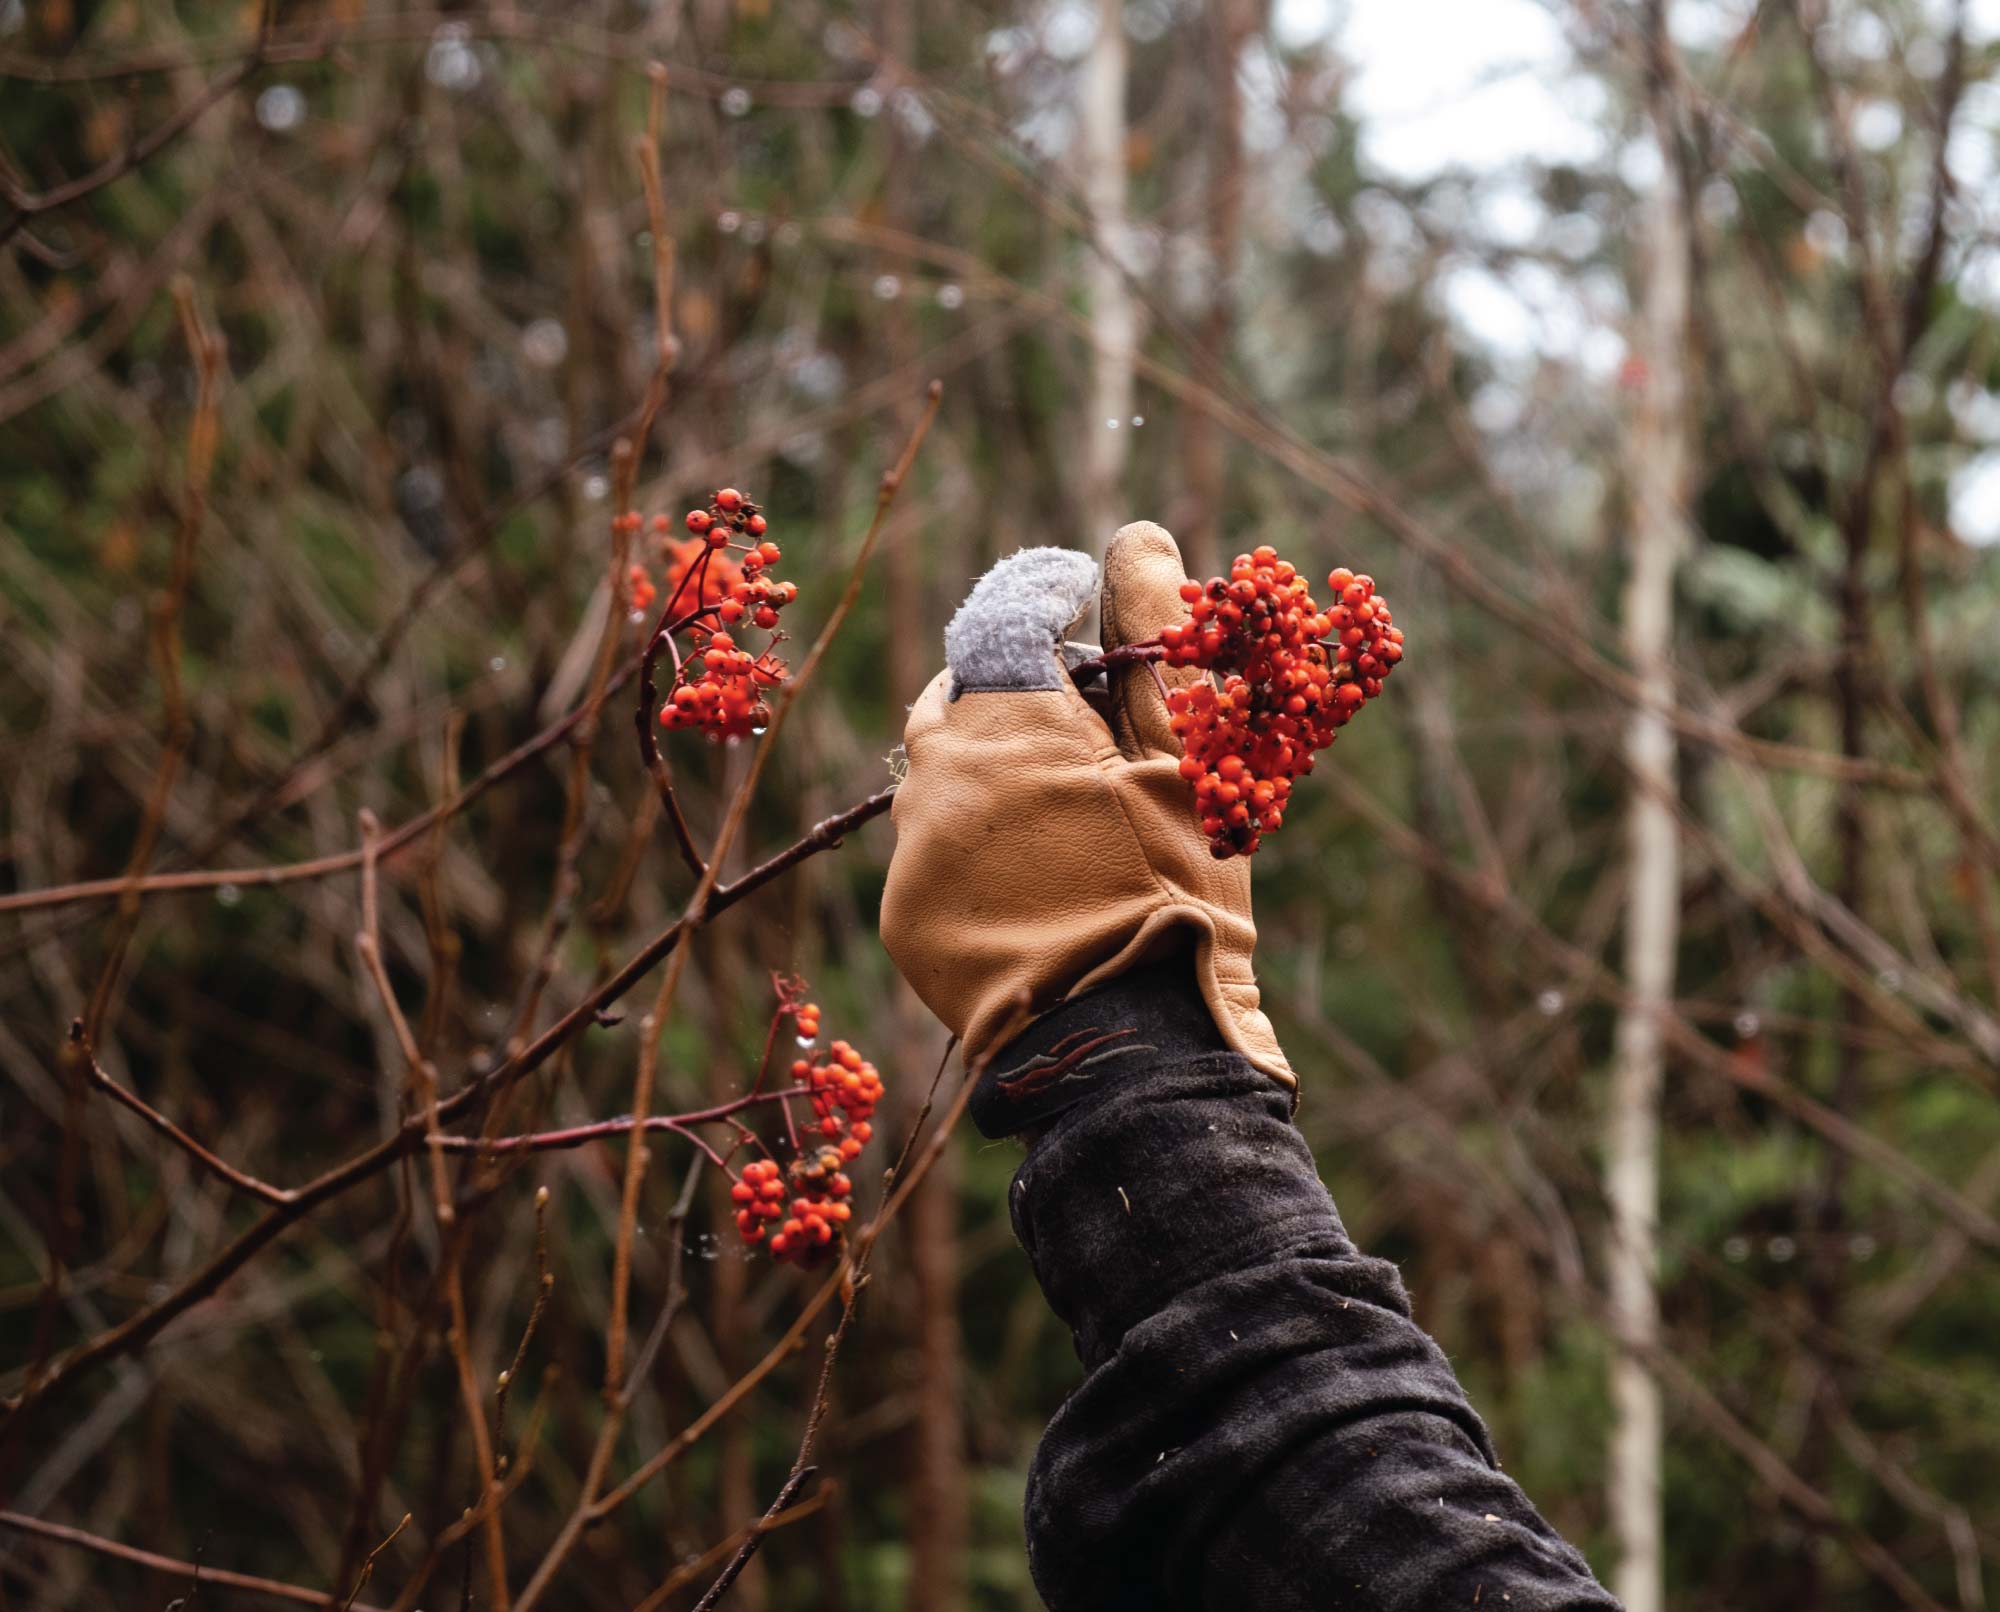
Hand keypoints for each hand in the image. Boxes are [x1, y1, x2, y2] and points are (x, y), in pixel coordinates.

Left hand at [879, 521, 1293, 1084]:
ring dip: (994, 777)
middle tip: (1080, 731)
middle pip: (962, 702)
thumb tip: (1139, 539)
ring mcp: (912, 849)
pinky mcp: (905, 916)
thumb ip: (1155, 642)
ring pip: (943, 780)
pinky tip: (1039, 886)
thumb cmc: (1171, 892)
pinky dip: (979, 851)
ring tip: (1068, 821)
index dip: (1045, 603)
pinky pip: (933, 854)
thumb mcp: (1183, 761)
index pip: (1004, 621)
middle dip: (1013, 699)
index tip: (1078, 603)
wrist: (1124, 1046)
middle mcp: (937, 772)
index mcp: (1007, 719)